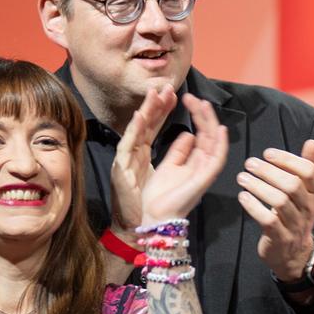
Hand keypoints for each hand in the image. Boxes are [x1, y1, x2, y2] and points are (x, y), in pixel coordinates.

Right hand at [109, 84, 178, 233]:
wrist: (143, 226)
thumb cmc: (156, 202)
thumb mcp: (173, 173)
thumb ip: (180, 153)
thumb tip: (191, 134)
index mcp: (145, 152)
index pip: (156, 125)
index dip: (165, 109)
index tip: (176, 94)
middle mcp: (135, 153)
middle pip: (147, 123)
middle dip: (157, 104)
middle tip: (165, 87)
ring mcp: (126, 159)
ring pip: (137, 129)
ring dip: (147, 111)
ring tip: (155, 94)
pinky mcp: (121, 170)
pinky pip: (127, 146)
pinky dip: (133, 130)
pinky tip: (140, 116)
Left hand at [141, 94, 229, 223]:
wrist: (152, 216)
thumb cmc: (158, 195)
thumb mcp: (168, 166)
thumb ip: (179, 151)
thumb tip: (188, 133)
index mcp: (192, 162)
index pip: (199, 135)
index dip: (195, 117)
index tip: (186, 100)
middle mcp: (201, 165)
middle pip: (207, 135)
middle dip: (201, 115)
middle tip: (193, 97)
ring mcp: (204, 172)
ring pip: (214, 142)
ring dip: (210, 123)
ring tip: (204, 104)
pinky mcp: (204, 179)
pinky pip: (217, 160)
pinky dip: (221, 145)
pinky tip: (220, 129)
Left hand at [238, 140, 313, 281]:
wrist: (293, 254)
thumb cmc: (295, 215)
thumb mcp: (305, 193)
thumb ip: (308, 168)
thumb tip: (312, 143)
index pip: (308, 171)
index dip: (288, 159)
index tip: (268, 153)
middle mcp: (309, 209)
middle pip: (292, 185)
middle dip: (269, 171)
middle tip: (249, 163)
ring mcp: (296, 225)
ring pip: (279, 202)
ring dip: (258, 187)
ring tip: (241, 177)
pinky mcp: (281, 238)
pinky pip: (268, 220)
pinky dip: (253, 206)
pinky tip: (242, 196)